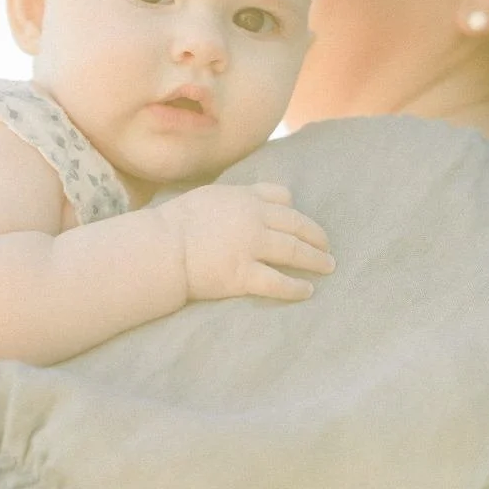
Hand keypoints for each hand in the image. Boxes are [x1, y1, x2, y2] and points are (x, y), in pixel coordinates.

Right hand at [157, 182, 333, 302]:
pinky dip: (296, 288)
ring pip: (294, 252)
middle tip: (328, 248)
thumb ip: (233, 197)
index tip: (303, 224)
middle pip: (297, 226)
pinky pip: (278, 282)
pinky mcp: (244, 275)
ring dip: (316, 260)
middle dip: (316, 237)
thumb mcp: (207, 196)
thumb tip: (248, 200)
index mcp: (244, 198)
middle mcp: (254, 219)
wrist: (160, 248)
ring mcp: (251, 247)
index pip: (282, 199)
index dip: (296, 212)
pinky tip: (308, 291)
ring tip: (328, 267)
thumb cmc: (175, 223)